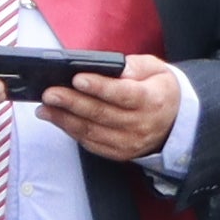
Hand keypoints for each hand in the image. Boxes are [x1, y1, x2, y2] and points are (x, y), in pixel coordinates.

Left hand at [49, 55, 186, 163]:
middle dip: (72, 102)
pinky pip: (91, 143)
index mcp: (153, 100)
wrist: (174, 122)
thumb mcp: (156, 69)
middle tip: (50, 92)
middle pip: (102, 114)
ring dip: (64, 119)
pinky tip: (56, 118)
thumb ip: (136, 66)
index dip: (99, 87)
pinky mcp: (119, 153)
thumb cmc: (159, 89)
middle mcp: (141, 124)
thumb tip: (115, 67)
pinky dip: (70, 131)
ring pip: (92, 131)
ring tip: (45, 106)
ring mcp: (130, 142)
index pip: (123, 94)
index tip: (78, 79)